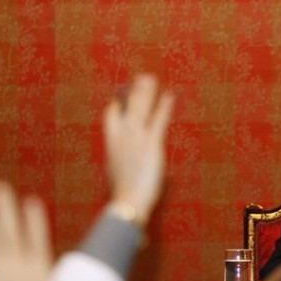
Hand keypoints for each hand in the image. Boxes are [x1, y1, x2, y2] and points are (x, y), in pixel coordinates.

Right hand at [105, 74, 173, 226]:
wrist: (127, 202)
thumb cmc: (123, 197)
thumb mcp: (117, 178)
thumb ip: (121, 168)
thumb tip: (125, 168)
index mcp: (111, 145)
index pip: (111, 118)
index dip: (116, 106)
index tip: (119, 99)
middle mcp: (121, 137)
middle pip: (126, 107)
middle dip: (133, 92)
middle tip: (140, 79)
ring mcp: (136, 138)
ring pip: (140, 108)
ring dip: (146, 92)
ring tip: (150, 78)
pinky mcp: (151, 143)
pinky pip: (158, 120)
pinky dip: (164, 107)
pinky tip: (169, 96)